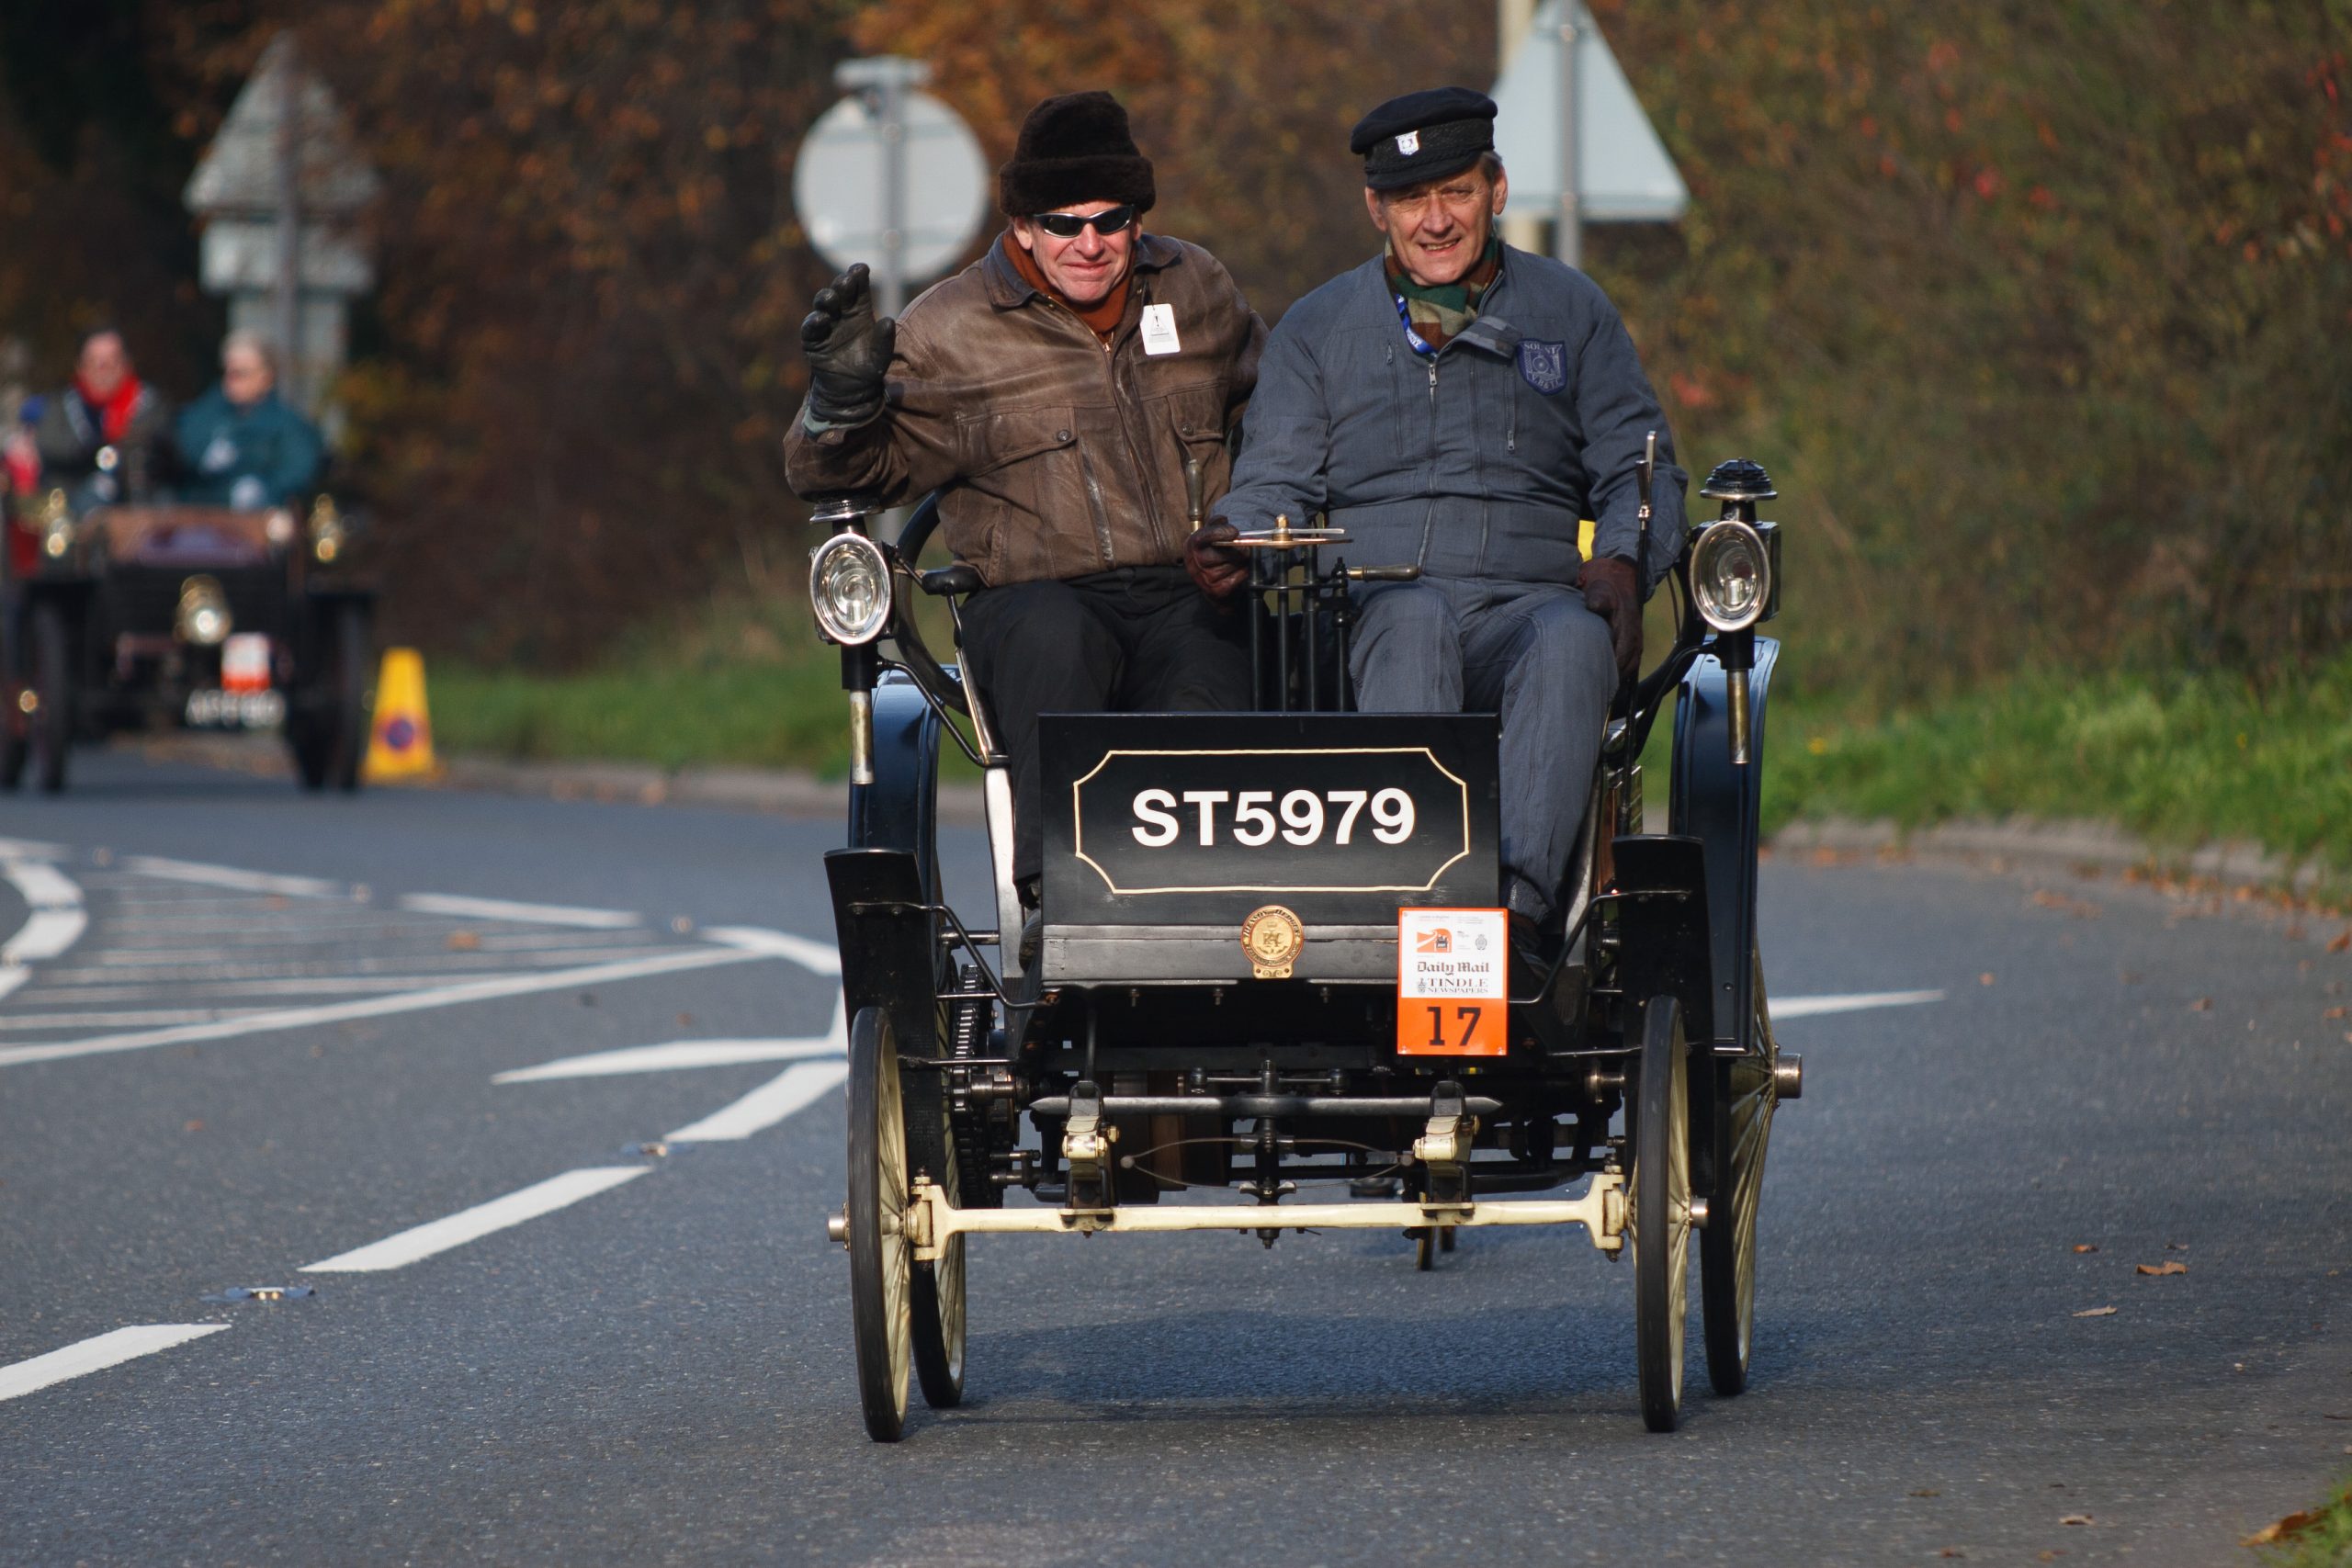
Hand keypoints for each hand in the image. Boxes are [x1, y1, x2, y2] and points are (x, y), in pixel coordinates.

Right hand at [799, 263, 895, 428]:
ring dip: (826, 299)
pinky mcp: (813, 341)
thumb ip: (885, 340)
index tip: (862, 268)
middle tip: (847, 280)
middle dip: (842, 283)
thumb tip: (888, 321)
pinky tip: (822, 320)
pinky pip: (810, 328)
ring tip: (833, 299)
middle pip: (839, 291)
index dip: (858, 275)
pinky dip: (814, 322)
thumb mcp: (881, 356)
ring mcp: (826, 325)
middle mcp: (841, 313)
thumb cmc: (868, 368)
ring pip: (822, 305)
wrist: (851, 390)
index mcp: (860, 310)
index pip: (858, 287)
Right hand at [1184, 521, 1248, 599]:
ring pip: (1233, 565)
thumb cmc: (1210, 554)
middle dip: (1239, 549)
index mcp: (1191, 545)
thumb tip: (1223, 519)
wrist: (1207, 582)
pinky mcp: (1216, 590)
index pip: (1204, 537)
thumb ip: (1215, 524)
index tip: (1234, 532)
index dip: (1221, 533)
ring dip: (1242, 561)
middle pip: (1224, 553)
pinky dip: (1243, 572)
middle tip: (1244, 548)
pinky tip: (1238, 570)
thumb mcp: (1208, 536)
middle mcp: (1195, 562)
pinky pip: (1238, 576)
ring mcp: (1205, 578)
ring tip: (1239, 560)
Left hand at [1577, 554, 1641, 683]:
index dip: (1613, 669)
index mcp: (1627, 625)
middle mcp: (1634, 635)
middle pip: (1627, 665)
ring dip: (1617, 677)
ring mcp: (1634, 638)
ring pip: (1629, 664)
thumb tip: (1594, 606)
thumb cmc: (1605, 582)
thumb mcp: (1599, 586)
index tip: (1600, 682)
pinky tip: (1608, 680)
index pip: (1622, 653)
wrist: (1620, 573)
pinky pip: (1629, 660)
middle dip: (1614, 680)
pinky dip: (1620, 671)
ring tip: (1602, 693)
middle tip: (1597, 695)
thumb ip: (1596, 596)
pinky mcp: (1631, 639)